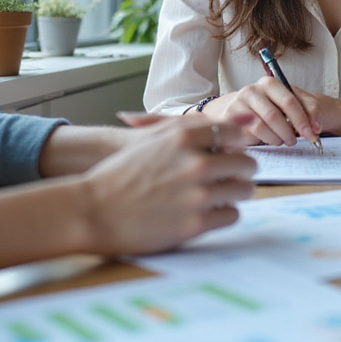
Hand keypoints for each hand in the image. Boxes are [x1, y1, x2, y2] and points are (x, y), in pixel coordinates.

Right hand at [79, 114, 255, 255]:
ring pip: (244, 191)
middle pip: (246, 164)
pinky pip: (232, 215)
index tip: (224, 154)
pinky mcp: (197, 223)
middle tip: (226, 179)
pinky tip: (206, 212)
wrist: (93, 210)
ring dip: (234, 194)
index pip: (235, 134)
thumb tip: (247, 118)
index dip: (232, 146)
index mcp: (185, 137)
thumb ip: (199, 127)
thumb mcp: (155, 138)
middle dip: (239, 171)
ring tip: (215, 196)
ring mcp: (199, 194)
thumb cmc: (122, 174)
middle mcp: (197, 162)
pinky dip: (223, 214)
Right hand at [203, 76, 328, 146]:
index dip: (302, 120)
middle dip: (289, 132)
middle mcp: (252, 89)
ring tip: (282, 140)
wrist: (243, 111)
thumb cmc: (273, 107)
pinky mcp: (230, 117)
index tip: (312, 134)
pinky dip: (263, 140)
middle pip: (274, 115)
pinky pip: (249, 134)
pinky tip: (269, 139)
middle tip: (295, 141)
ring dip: (276, 138)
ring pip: (261, 126)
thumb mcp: (293, 103)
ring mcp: (239, 103)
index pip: (289, 101)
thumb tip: (316, 127)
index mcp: (270, 83)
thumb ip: (309, 110)